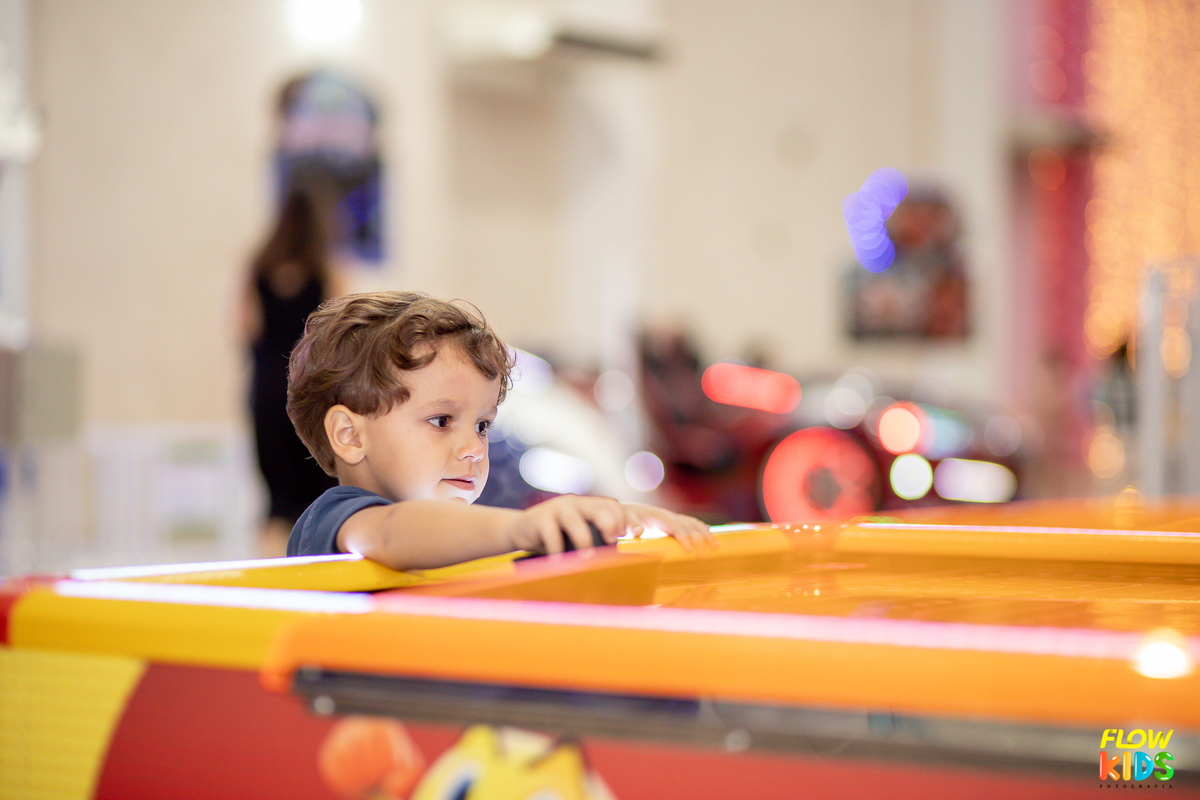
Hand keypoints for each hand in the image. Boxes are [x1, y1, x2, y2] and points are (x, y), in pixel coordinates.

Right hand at [505, 495, 714, 554]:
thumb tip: (626, 563)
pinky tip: (558, 562)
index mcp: (590, 506)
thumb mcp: (579, 534)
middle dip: (610, 524)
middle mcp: (577, 504)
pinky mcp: (539, 519)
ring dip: (583, 542)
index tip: (634, 537)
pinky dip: (556, 551)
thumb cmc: (557, 537)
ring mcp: (558, 509)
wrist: (521, 529)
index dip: (625, 522)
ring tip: (586, 559)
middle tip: (612, 541)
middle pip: (601, 508)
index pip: (614, 508)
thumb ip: (598, 540)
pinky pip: (551, 535)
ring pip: (576, 523)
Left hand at [620, 502, 716, 552]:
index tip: (690, 551)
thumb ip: (631, 526)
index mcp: (659, 516)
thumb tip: (638, 531)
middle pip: (688, 526)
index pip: (676, 526)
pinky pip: (692, 524)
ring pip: (694, 524)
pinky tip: (712, 537)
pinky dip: (704, 529)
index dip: (684, 538)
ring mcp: (674, 517)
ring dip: (706, 534)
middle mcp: (670, 515)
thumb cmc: (626, 518)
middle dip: (699, 539)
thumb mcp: (625, 521)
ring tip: (716, 547)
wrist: (627, 512)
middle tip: (704, 555)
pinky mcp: (675, 521)